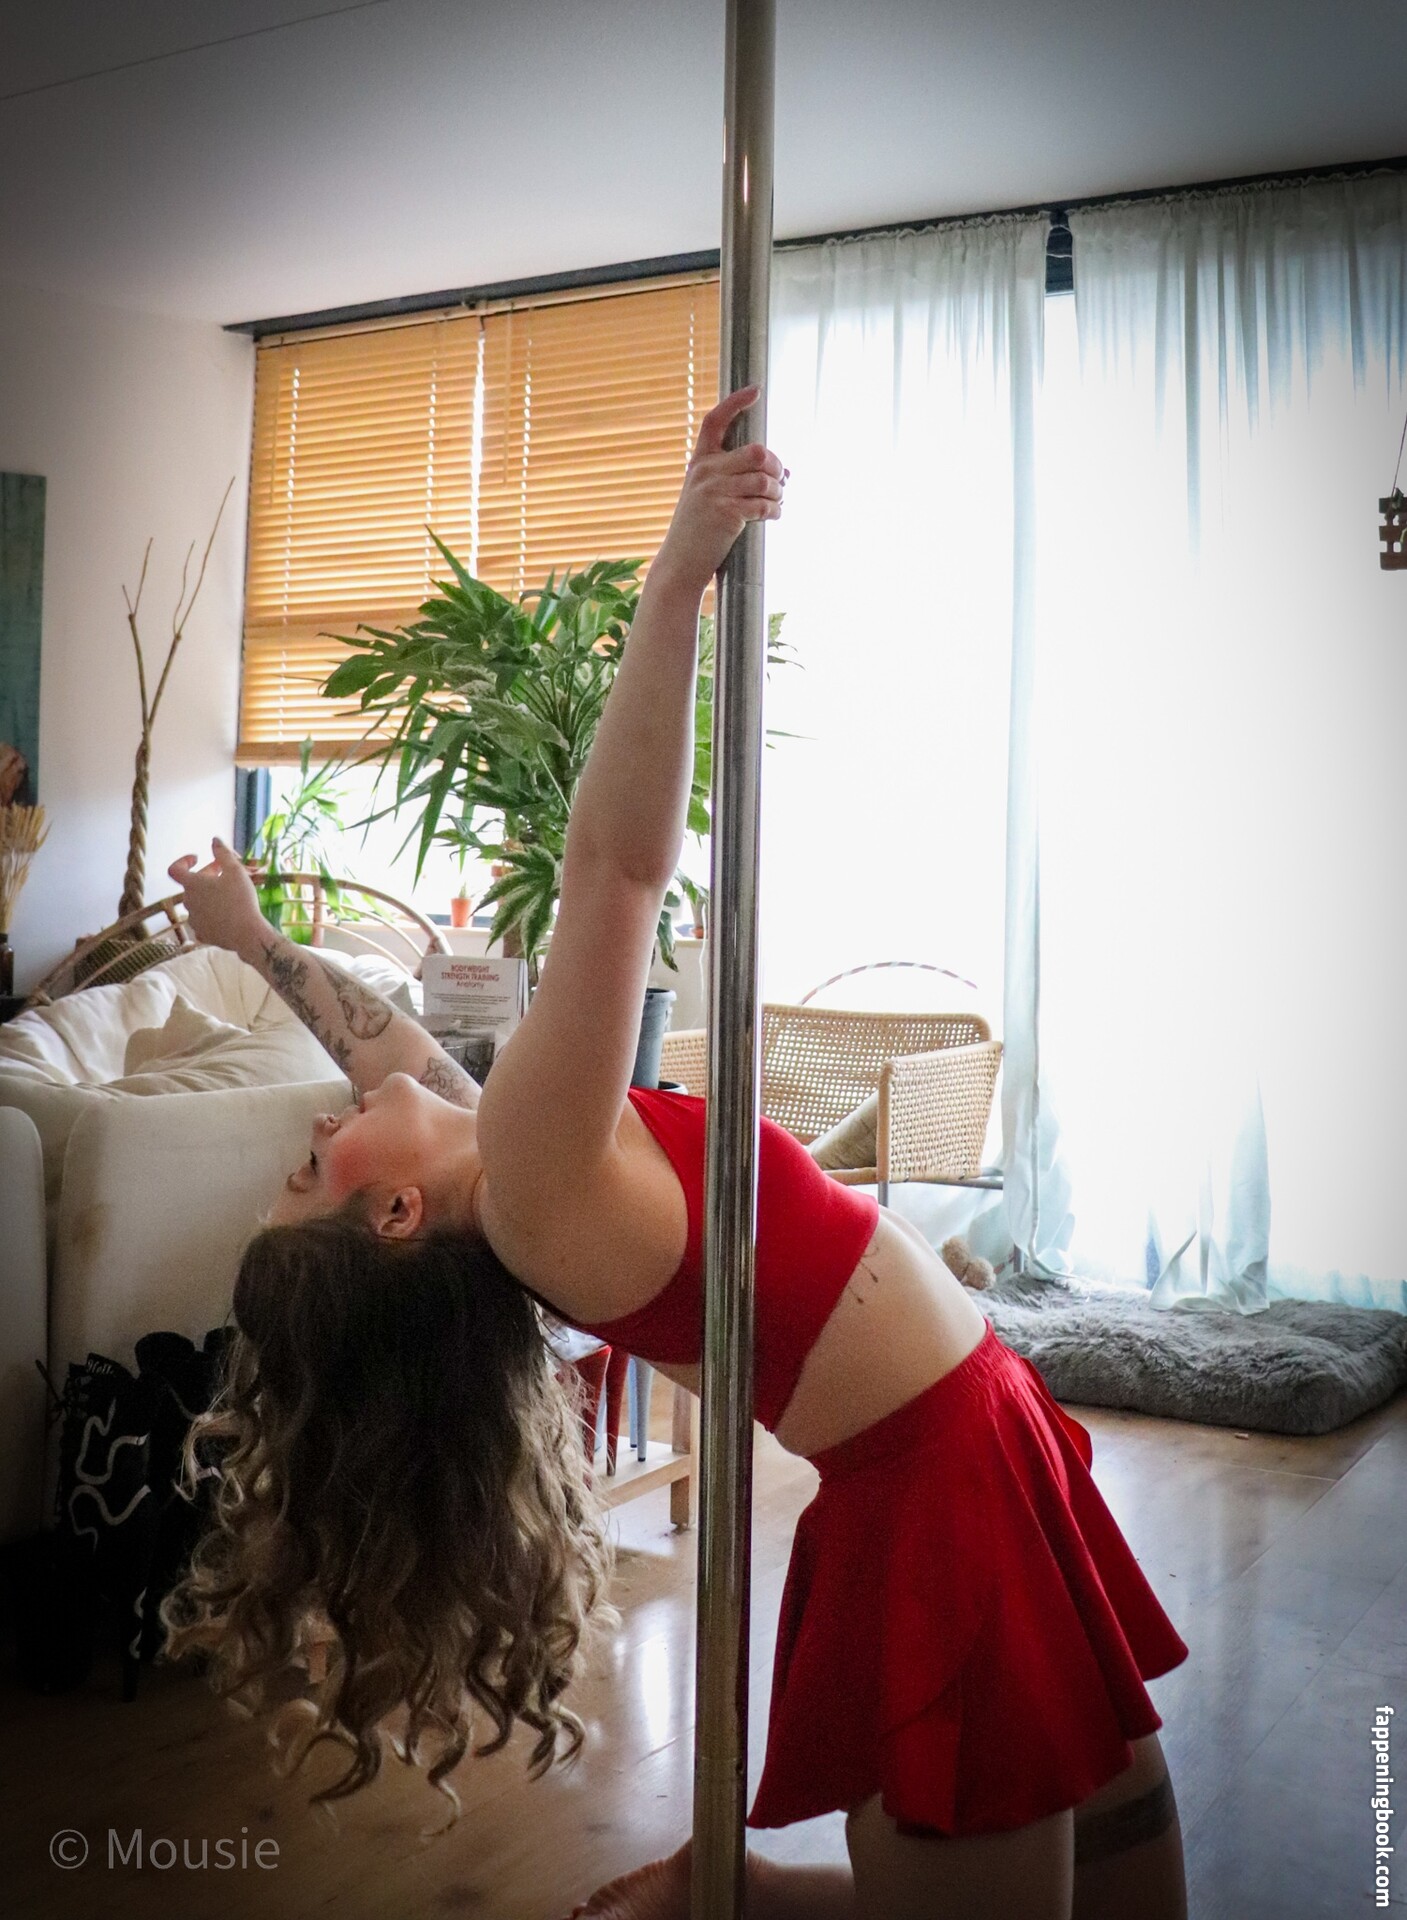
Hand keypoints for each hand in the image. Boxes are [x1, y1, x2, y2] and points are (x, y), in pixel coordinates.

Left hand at [167, 837, 268, 958]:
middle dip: (207, 875)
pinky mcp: (203, 934)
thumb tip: (214, 840)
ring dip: (210, 894)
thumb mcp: (235, 871)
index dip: (183, 861)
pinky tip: (226, 913)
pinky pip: (204, 919)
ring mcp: (194, 920)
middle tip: (227, 872)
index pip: (175, 869)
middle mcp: (188, 902)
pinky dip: (212, 913)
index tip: (198, 858)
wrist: (247, 934)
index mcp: (192, 885)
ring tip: (229, 893)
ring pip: (198, 902)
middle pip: (192, 885)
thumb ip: (223, 853)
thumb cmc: (240, 899)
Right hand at [652, 385, 785, 595]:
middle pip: (757, 452)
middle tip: (782, 481)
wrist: (680, 564)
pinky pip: (763, 504)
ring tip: (778, 502)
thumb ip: (734, 479)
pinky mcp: (726, 513)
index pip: (715, 421)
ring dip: (778, 492)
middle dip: (776, 466)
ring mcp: (714, 492)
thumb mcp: (707, 496)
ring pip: (764, 479)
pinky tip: (773, 516)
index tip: (755, 390)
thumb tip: (782, 471)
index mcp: (699, 463)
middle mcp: (705, 472)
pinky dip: (774, 510)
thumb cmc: (699, 531)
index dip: (735, 402)